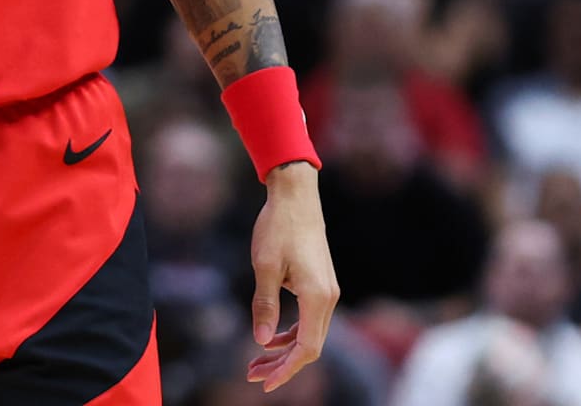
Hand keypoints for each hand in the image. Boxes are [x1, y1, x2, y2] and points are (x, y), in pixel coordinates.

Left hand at [247, 163, 338, 393]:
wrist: (295, 196)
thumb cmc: (278, 227)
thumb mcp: (264, 265)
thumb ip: (264, 304)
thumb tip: (261, 341)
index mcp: (317, 297)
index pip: (307, 349)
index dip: (286, 370)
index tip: (264, 384)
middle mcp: (328, 298)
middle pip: (310, 347)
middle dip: (281, 365)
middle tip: (251, 375)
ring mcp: (327, 291)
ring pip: (310, 334)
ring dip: (284, 351)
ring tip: (256, 362)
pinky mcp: (320, 284)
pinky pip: (308, 320)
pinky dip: (290, 332)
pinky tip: (270, 338)